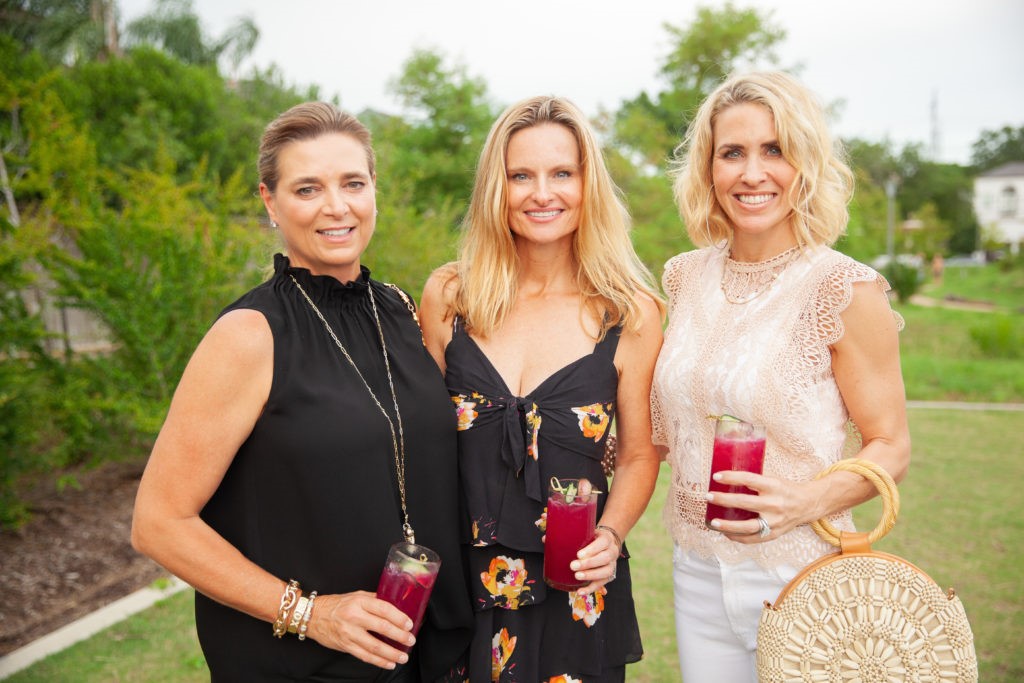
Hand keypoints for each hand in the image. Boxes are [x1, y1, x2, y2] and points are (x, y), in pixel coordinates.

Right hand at [304, 590, 413, 668]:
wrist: (313, 616)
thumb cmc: (337, 604)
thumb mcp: (356, 595)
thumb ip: (374, 599)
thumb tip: (395, 603)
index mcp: (360, 602)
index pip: (384, 609)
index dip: (399, 618)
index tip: (409, 624)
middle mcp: (355, 617)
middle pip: (382, 628)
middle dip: (399, 636)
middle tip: (410, 641)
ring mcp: (349, 633)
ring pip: (374, 646)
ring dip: (391, 653)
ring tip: (403, 657)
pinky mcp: (345, 645)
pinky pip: (364, 656)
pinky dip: (379, 661)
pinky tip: (389, 663)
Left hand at [569, 526, 620, 594]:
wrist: (609, 543)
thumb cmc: (594, 539)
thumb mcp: (588, 533)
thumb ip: (576, 536)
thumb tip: (551, 539)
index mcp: (607, 539)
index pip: (602, 543)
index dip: (591, 550)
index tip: (579, 555)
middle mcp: (612, 552)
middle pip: (604, 558)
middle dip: (588, 563)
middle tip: (573, 566)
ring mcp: (612, 565)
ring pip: (606, 571)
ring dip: (591, 575)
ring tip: (577, 576)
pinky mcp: (609, 576)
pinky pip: (601, 584)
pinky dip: (590, 589)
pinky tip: (580, 591)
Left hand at [706, 471, 822, 543]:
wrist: (808, 504)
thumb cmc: (786, 489)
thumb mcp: (773, 480)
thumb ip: (754, 480)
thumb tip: (727, 478)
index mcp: (774, 486)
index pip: (749, 479)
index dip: (731, 477)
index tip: (716, 476)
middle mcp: (774, 504)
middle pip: (745, 503)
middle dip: (724, 500)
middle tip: (709, 497)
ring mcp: (775, 522)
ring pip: (747, 526)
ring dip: (727, 525)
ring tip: (713, 522)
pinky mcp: (774, 534)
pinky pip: (752, 538)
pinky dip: (737, 537)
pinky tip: (725, 533)